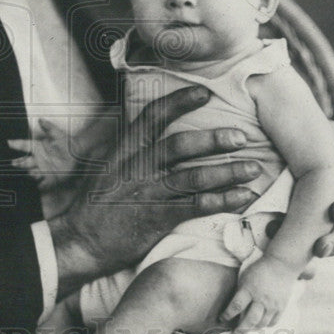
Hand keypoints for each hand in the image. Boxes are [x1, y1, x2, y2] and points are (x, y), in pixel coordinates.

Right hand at [8, 119, 76, 190]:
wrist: (79, 154)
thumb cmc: (68, 143)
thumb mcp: (59, 134)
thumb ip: (49, 127)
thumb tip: (40, 120)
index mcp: (38, 148)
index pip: (25, 145)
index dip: (17, 144)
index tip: (8, 142)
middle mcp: (38, 159)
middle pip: (25, 161)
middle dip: (18, 163)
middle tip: (13, 163)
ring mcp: (43, 168)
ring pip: (31, 171)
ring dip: (28, 172)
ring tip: (28, 173)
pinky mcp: (50, 177)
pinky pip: (42, 181)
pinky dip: (38, 182)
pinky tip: (37, 181)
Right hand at [49, 85, 262, 295]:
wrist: (81, 242)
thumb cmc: (97, 205)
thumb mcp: (109, 168)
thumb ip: (132, 150)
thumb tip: (156, 132)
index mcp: (124, 151)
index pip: (152, 117)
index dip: (179, 102)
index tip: (205, 92)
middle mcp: (136, 168)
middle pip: (178, 145)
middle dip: (212, 139)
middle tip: (241, 136)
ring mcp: (147, 193)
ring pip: (192, 176)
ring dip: (226, 171)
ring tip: (253, 168)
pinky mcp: (157, 218)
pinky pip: (195, 206)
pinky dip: (222, 201)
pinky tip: (242, 197)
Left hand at [220, 255, 296, 332]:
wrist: (281, 264)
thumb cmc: (259, 269)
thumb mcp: (245, 277)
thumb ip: (240, 292)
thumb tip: (234, 309)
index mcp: (249, 289)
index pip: (236, 306)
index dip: (227, 315)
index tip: (221, 318)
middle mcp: (261, 299)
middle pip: (249, 320)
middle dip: (240, 329)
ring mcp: (272, 304)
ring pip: (261, 324)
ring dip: (252, 329)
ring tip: (246, 329)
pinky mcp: (282, 307)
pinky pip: (272, 322)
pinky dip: (265, 325)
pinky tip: (260, 324)